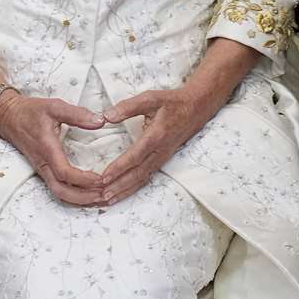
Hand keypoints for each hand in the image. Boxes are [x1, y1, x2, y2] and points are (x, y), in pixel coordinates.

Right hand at [0, 92, 107, 205]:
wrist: (8, 116)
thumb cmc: (30, 112)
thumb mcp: (54, 107)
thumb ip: (77, 114)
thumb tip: (100, 121)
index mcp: (47, 149)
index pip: (65, 173)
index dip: (84, 180)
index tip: (102, 178)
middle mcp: (43, 163)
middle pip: (62, 191)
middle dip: (85, 198)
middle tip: (106, 195)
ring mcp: (42, 169)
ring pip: (60, 193)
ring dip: (81, 200)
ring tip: (101, 198)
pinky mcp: (43, 170)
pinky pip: (58, 189)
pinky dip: (74, 196)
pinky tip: (88, 194)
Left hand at [97, 88, 212, 204]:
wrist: (197, 107)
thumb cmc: (172, 102)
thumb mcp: (150, 98)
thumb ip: (127, 107)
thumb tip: (106, 116)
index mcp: (156, 136)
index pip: (135, 156)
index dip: (119, 168)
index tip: (103, 177)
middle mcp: (160, 151)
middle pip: (138, 173)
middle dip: (119, 186)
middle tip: (101, 196)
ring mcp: (163, 157)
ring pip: (143, 178)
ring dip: (125, 190)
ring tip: (107, 200)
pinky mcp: (163, 159)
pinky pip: (147, 176)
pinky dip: (133, 187)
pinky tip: (122, 193)